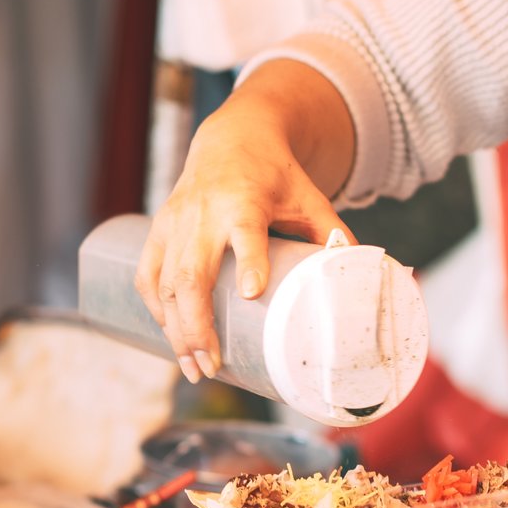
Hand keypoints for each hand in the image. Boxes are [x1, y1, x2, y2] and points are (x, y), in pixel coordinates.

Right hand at [135, 63, 353, 383]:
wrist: (231, 138)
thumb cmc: (276, 175)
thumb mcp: (310, 198)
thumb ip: (332, 235)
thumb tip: (359, 278)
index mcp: (244, 200)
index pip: (246, 231)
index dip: (250, 261)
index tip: (254, 293)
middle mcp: (203, 212)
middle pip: (192, 273)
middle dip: (197, 325)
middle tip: (213, 366)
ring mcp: (176, 222)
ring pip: (165, 283)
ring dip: (176, 331)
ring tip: (194, 369)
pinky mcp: (159, 230)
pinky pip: (148, 277)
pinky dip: (156, 311)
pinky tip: (171, 339)